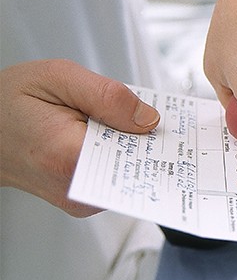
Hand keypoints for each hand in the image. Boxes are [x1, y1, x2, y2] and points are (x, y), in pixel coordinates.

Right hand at [0, 60, 159, 216]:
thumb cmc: (10, 102)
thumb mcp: (58, 77)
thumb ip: (108, 96)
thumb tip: (148, 119)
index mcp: (68, 156)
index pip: (136, 155)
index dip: (159, 138)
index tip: (177, 128)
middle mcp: (76, 188)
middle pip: (139, 167)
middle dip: (153, 141)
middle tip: (162, 120)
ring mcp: (80, 200)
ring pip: (132, 173)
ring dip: (139, 147)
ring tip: (135, 122)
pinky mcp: (84, 201)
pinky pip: (120, 176)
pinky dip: (126, 154)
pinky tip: (121, 135)